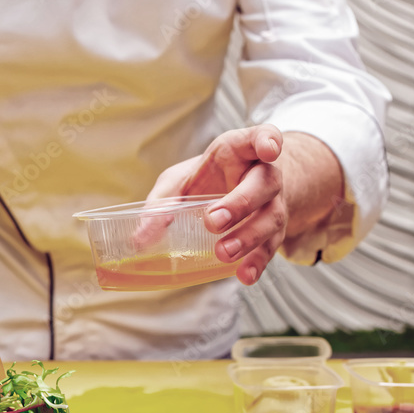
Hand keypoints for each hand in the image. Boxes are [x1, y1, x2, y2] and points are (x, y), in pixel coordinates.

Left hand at [146, 125, 284, 284]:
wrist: (237, 191)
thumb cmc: (206, 180)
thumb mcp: (180, 181)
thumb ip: (160, 203)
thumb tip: (140, 238)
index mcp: (241, 151)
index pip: (262, 137)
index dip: (267, 141)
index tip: (268, 149)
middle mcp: (264, 175)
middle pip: (264, 184)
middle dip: (240, 203)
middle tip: (213, 221)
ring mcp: (273, 204)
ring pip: (271, 218)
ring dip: (247, 237)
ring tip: (223, 253)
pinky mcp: (273, 232)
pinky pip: (271, 247)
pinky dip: (258, 262)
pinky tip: (245, 275)